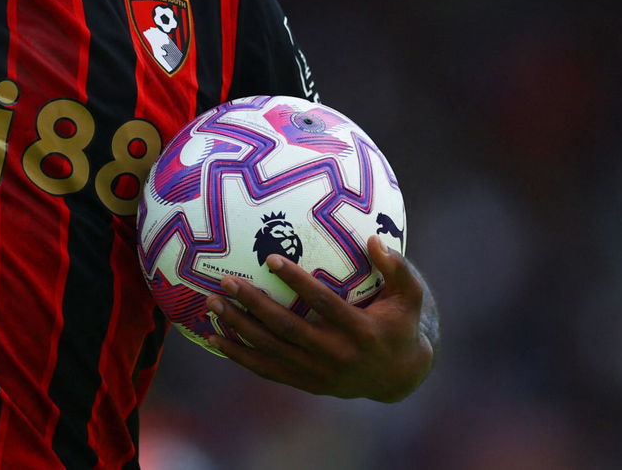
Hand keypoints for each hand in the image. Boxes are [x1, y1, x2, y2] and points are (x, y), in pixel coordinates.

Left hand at [204, 235, 435, 401]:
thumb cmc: (401, 323)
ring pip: (271, 350)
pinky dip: (239, 355)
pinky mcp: (305, 382)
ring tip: (211, 303)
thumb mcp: (410, 296)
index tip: (271, 259)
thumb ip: (397, 267)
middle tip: (226, 281)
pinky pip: (266, 369)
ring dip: (238, 327)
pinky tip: (214, 338)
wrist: (398, 376)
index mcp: (360, 330)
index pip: (323, 303)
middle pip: (287, 328)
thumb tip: (373, 239)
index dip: (297, 282)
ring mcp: (318, 373)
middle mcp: (336, 355)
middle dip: (254, 304)